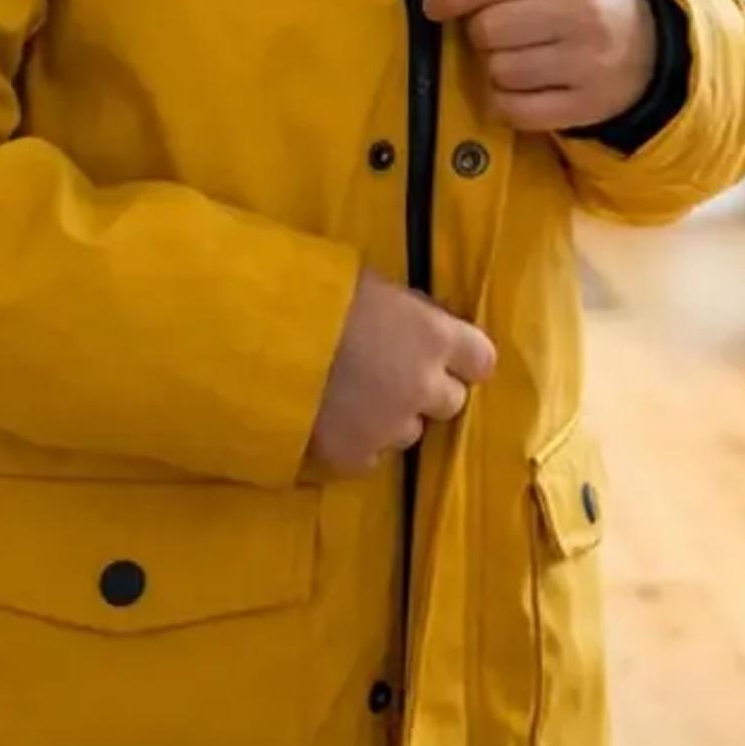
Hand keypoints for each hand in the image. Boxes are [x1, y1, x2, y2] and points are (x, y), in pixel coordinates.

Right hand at [307, 272, 497, 476]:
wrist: (262, 335)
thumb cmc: (318, 293)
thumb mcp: (376, 288)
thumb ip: (408, 314)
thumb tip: (419, 326)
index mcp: (436, 336)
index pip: (482, 360)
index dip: (462, 359)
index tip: (444, 355)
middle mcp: (424, 386)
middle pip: (451, 402)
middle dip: (427, 391)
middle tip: (391, 377)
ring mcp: (391, 426)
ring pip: (410, 433)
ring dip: (392, 419)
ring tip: (354, 400)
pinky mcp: (355, 455)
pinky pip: (370, 457)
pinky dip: (357, 444)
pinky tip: (333, 422)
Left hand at [421, 0, 657, 132]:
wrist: (659, 44)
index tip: (435, 4)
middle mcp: (584, 15)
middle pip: (490, 28)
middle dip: (479, 30)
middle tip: (496, 30)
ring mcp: (588, 65)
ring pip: (499, 70)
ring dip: (494, 66)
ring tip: (518, 56)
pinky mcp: (586, 107)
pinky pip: (514, 110)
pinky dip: (502, 101)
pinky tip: (518, 88)